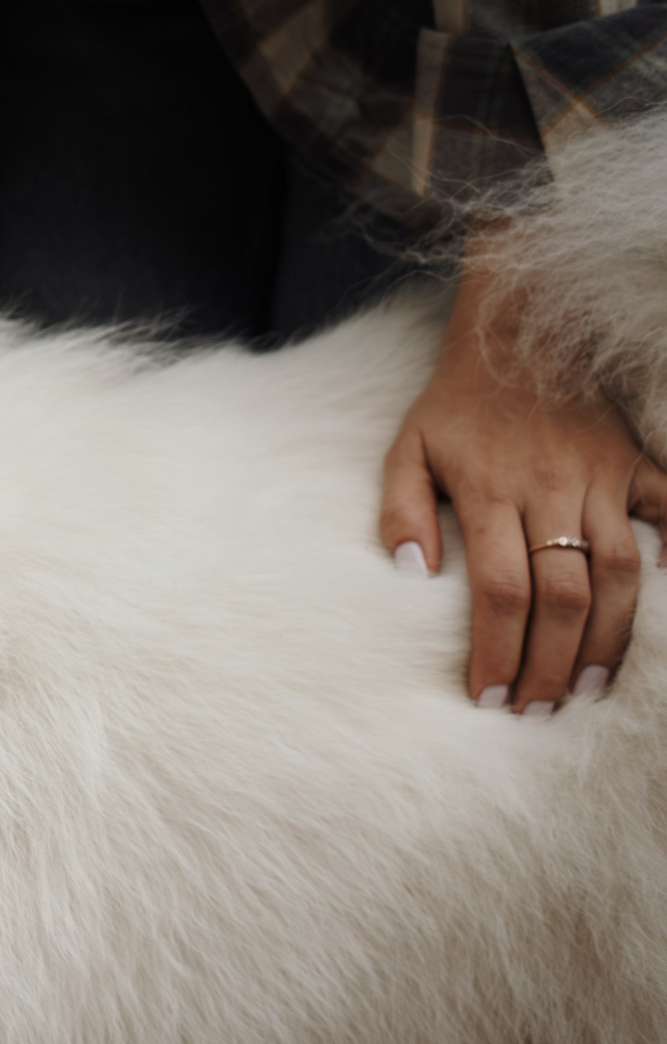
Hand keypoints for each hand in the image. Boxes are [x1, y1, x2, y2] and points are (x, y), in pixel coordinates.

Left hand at [381, 247, 666, 712]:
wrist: (515, 332)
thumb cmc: (453, 404)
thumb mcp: (406, 451)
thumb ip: (402, 512)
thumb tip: (411, 573)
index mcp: (489, 493)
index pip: (498, 592)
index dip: (497, 651)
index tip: (487, 696)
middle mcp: (551, 491)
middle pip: (562, 597)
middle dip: (551, 664)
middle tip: (538, 711)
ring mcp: (602, 477)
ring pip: (620, 573)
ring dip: (609, 638)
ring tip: (590, 688)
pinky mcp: (636, 463)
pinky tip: (663, 607)